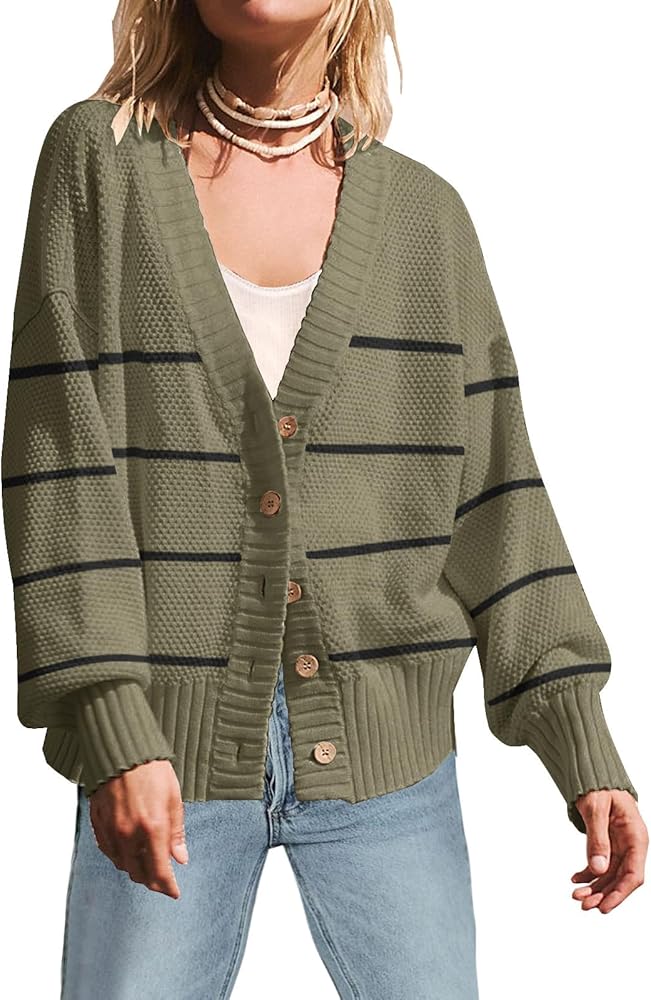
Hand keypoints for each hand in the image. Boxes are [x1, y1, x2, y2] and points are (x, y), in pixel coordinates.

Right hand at [88, 759, 187, 898]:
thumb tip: (181, 858)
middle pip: (138, 873)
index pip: (160, 872)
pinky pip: (107, 851)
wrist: (124, 751)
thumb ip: (177, 833)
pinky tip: (127, 851)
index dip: (168, 887)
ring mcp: (111, 830)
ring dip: (135, 869)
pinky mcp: (98, 823)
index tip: (174, 892)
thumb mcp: (174, 799)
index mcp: (153, 829)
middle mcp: (130, 834)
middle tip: (162, 879)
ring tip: (146, 865)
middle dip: (152, 880)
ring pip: (122, 864)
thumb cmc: (153, 771)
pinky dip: (118, 856)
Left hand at [571, 789, 646, 911]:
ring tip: (576, 895)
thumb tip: (598, 869)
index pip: (633, 874)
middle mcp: (631, 845)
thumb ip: (597, 838)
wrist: (595, 775)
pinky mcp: (609, 844)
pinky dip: (589, 874)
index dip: (619, 894)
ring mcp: (620, 846)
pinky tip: (576, 879)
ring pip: (610, 875)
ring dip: (595, 888)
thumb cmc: (600, 786)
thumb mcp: (596, 809)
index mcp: (635, 836)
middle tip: (582, 904)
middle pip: (620, 879)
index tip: (604, 907)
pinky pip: (601, 865)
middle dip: (603, 894)